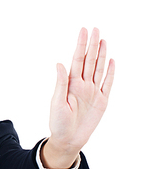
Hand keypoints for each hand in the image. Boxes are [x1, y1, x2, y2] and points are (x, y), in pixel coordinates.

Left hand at [43, 28, 114, 168]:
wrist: (68, 139)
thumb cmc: (58, 122)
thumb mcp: (57, 102)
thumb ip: (61, 82)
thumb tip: (60, 63)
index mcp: (71, 83)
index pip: (77, 60)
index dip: (81, 45)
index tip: (83, 31)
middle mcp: (82, 84)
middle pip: (89, 61)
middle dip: (92, 45)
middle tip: (96, 29)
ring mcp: (93, 92)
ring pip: (99, 69)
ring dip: (101, 55)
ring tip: (103, 40)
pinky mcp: (102, 101)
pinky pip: (107, 84)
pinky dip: (110, 72)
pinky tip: (111, 60)